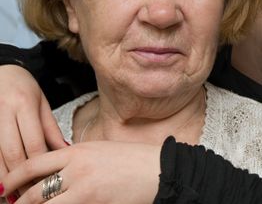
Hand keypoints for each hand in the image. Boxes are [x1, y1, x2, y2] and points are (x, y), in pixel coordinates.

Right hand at [0, 65, 65, 190]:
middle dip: (20, 178)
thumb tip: (65, 152)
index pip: (33, 142)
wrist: (0, 70)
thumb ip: (51, 129)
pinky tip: (0, 183)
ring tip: (12, 196)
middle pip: (11, 153)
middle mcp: (3, 112)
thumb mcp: (42, 104)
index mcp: (23, 105)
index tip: (47, 183)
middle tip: (27, 196)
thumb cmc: (24, 88)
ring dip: (3, 179)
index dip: (39, 167)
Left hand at [1, 141, 161, 203]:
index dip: (15, 177)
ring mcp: (85, 190)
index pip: (34, 164)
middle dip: (19, 203)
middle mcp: (77, 170)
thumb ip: (76, 160)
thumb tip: (54, 174)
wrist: (159, 170)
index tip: (6, 186)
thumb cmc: (133, 160)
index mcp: (78, 151)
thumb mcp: (100, 150)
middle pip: (35, 192)